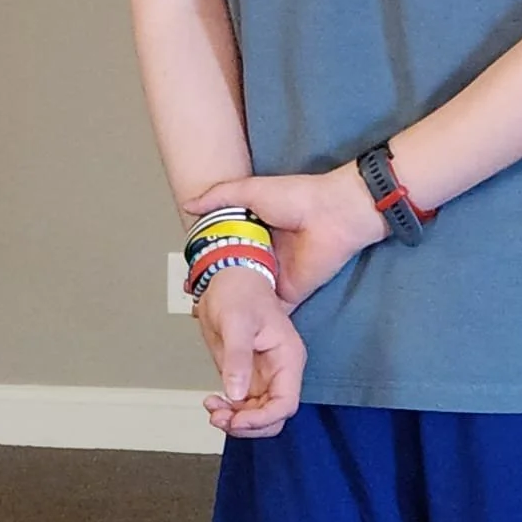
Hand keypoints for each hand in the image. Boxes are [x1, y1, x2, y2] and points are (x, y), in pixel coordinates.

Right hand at [187, 166, 385, 309]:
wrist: (334, 214)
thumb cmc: (298, 197)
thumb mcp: (252, 190)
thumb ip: (220, 197)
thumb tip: (189, 205)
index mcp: (255, 232)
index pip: (224, 251)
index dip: (206, 263)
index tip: (187, 276)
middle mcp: (264, 256)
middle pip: (234, 277)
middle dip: (216, 289)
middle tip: (193, 300)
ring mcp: (276, 277)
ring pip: (249, 297)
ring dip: (232, 307)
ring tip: (205, 319)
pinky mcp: (290, 294)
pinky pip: (271, 312)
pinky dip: (256, 322)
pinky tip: (235, 330)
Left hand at [195, 266, 306, 437]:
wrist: (229, 276)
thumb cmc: (239, 292)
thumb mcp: (236, 322)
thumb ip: (237, 359)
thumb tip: (236, 394)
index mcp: (288, 357)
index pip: (286, 403)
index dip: (262, 418)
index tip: (236, 419)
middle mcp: (281, 370)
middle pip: (274, 415)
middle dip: (247, 424)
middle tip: (220, 416)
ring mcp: (265, 375)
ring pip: (259, 415)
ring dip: (236, 420)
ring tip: (213, 409)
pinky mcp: (249, 376)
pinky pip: (245, 405)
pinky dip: (229, 410)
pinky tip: (213, 401)